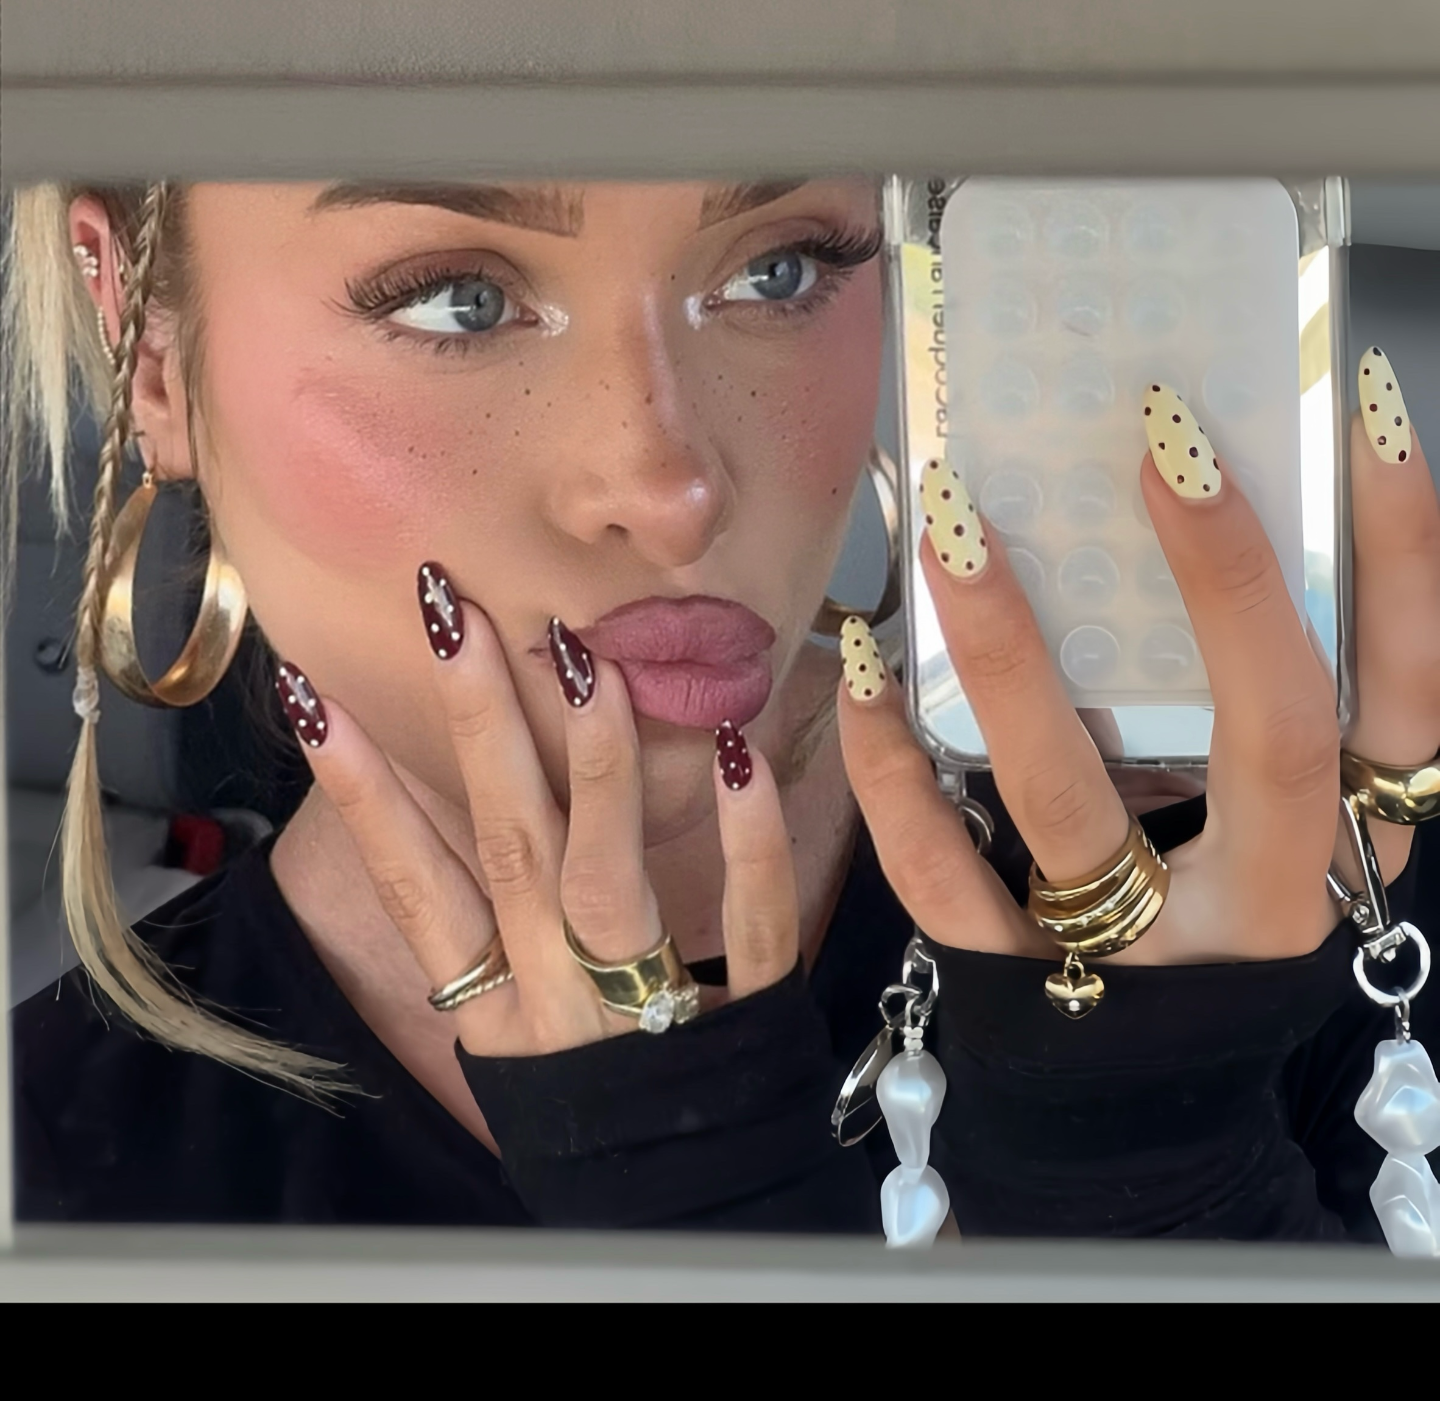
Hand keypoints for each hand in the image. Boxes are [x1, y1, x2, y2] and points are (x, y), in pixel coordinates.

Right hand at [275, 565, 798, 1056]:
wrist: (678, 1202)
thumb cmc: (584, 1098)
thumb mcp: (507, 1023)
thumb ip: (480, 920)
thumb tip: (422, 792)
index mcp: (494, 1008)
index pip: (416, 889)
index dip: (365, 796)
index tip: (313, 696)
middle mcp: (557, 999)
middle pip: (509, 848)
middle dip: (476, 727)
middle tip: (451, 612)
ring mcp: (648, 1009)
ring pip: (608, 877)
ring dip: (593, 761)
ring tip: (578, 654)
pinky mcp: (746, 1013)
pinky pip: (751, 926)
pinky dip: (747, 842)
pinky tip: (737, 752)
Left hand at [837, 374, 1429, 966]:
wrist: (1150, 1114)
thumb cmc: (1216, 929)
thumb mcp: (1273, 831)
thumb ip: (1254, 712)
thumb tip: (1200, 521)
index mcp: (1348, 848)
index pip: (1412, 692)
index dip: (1408, 556)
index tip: (1361, 404)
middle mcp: (1262, 902)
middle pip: (1273, 734)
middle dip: (1229, 579)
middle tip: (1162, 436)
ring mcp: (1134, 953)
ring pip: (1069, 798)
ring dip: (1009, 654)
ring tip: (957, 528)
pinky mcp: (1019, 986)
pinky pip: (939, 876)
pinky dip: (892, 772)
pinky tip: (862, 673)